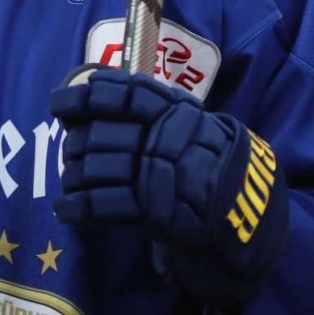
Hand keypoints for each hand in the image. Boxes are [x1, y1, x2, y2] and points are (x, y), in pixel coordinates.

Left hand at [50, 66, 288, 306]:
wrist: (252, 221)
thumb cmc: (217, 172)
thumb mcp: (197, 129)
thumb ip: (160, 113)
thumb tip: (99, 92)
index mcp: (180, 111)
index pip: (126, 92)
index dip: (86, 96)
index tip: (60, 103)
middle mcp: (170, 136)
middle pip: (102, 133)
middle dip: (76, 145)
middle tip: (69, 155)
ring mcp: (164, 174)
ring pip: (98, 167)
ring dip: (74, 177)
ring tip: (69, 183)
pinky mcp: (158, 212)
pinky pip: (105, 205)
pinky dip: (79, 207)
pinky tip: (66, 210)